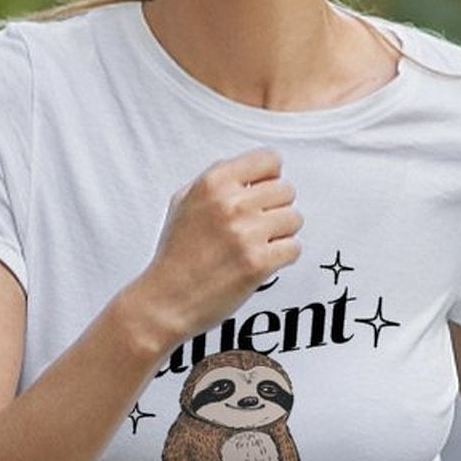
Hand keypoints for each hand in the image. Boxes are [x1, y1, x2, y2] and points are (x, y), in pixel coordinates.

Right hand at [131, 148, 301, 344]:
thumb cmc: (175, 255)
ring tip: (258, 245)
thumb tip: (252, 173)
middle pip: (287, 190)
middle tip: (257, 226)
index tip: (262, 193)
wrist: (165, 300)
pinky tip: (262, 262)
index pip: (270, 159)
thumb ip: (217, 182)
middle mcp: (231, 204)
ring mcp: (246, 233)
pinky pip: (294, 248)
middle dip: (276, 208)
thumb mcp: (184, 202)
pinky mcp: (258, 263)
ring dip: (281, 234)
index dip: (270, 178)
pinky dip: (283, 257)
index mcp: (213, 183)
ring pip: (294, 219)